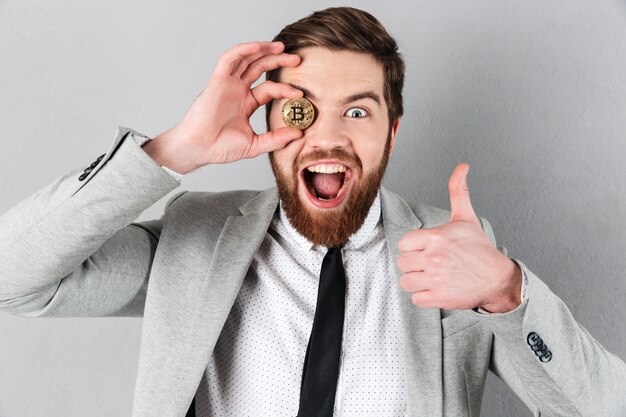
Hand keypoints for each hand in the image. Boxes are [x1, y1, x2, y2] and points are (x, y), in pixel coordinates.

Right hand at [144, 41, 303, 173]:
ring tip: (281, 47)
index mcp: (245, 103)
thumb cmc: (219, 148)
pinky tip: (257, 47)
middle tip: (297, 60)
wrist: (198, 149)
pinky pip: (228, 60)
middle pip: (259, 67)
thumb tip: (299, 134)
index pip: (269, 89)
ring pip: (246, 59)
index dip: (285, 89)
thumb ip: (276, 139)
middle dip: (278, 60)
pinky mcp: (217, 82)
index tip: (299, 94)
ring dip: (263, 50)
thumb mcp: (255, 145)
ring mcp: (227, 85)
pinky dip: (242, 50)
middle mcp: (237, 90)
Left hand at [396, 163, 521, 312]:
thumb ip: (458, 191)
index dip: (414, 248)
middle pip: (403, 264)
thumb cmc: (479, 249)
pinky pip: (415, 299)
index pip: (404, 244)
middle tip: (431, 265)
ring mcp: (436, 279)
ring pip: (406, 282)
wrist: (498, 279)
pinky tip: (437, 289)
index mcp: (435, 237)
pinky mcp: (439, 298)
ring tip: (432, 277)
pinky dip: (424, 297)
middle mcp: (433, 258)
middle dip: (415, 265)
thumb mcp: (466, 218)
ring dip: (417, 282)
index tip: (427, 249)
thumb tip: (462, 166)